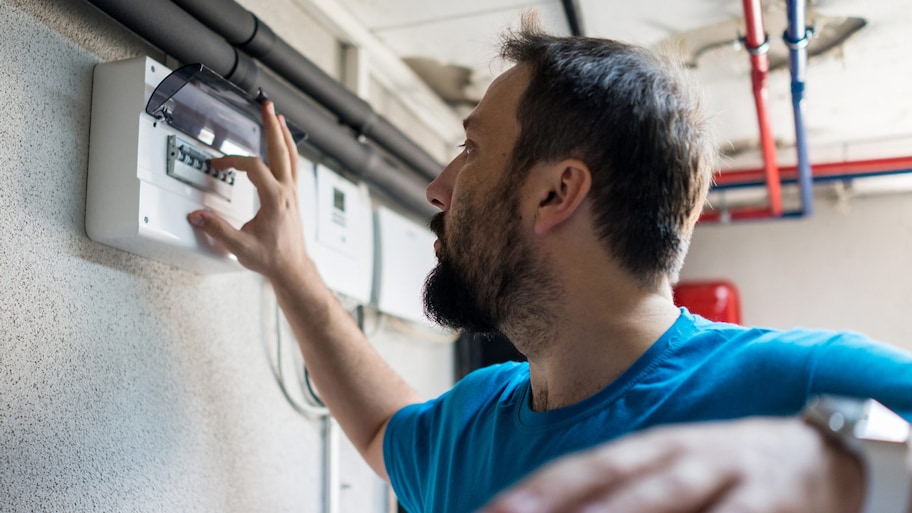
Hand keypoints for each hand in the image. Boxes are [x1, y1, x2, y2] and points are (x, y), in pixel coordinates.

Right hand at [188, 101, 307, 280]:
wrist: (292, 268)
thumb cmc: (272, 258)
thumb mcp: (240, 246)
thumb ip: (217, 230)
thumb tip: (197, 216)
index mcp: (275, 199)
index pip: (253, 167)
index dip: (233, 161)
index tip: (218, 165)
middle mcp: (287, 192)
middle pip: (281, 151)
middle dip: (272, 127)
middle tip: (267, 107)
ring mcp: (293, 193)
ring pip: (292, 156)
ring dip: (284, 135)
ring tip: (278, 117)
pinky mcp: (294, 197)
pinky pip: (294, 166)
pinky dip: (289, 150)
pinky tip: (285, 145)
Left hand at [478, 417, 862, 512]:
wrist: (822, 452)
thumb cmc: (727, 471)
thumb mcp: (668, 473)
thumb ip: (616, 493)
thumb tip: (559, 509)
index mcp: (651, 449)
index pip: (583, 469)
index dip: (537, 491)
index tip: (493, 512)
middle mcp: (680, 456)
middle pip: (615, 480)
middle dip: (564, 502)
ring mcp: (726, 473)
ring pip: (668, 493)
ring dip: (624, 510)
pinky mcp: (772, 498)